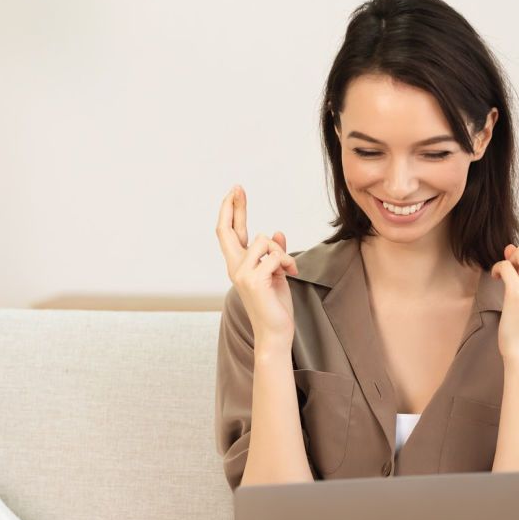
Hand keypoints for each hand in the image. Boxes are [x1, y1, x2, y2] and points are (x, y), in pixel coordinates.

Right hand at [216, 184, 299, 350]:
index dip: (232, 211)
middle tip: (237, 187)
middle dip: (233, 206)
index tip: (235, 192)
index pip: (230, 233)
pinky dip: (287, 263)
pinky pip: (274, 256)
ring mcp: (241, 273)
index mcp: (238, 265)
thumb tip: (277, 233)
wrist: (276, 332)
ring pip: (265, 241)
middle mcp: (234, 267)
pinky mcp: (253, 279)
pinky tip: (290, 275)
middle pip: (227, 230)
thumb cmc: (276, 306)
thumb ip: (274, 254)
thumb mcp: (277, 274)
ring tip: (288, 270)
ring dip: (282, 253)